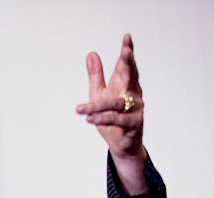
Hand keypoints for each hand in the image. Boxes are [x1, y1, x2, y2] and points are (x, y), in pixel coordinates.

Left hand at [76, 34, 148, 193]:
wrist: (122, 144)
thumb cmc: (111, 117)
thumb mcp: (99, 94)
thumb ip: (96, 75)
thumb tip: (91, 53)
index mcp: (125, 85)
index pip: (126, 66)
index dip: (127, 51)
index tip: (127, 37)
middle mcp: (133, 95)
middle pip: (132, 77)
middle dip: (128, 64)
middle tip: (126, 52)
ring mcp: (135, 110)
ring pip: (116, 103)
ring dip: (97, 105)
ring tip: (79, 108)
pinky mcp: (133, 125)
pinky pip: (116, 120)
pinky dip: (101, 119)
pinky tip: (88, 119)